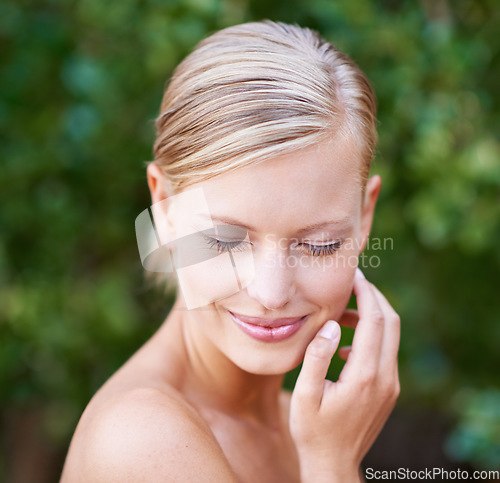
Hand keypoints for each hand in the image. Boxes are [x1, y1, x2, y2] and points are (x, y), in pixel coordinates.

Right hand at [289, 268, 399, 481]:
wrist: (334, 464)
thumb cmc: (313, 431)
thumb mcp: (305, 395)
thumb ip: (316, 357)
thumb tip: (330, 326)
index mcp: (364, 374)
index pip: (374, 320)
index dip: (366, 293)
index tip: (353, 274)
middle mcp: (385, 377)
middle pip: (390, 322)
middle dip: (374, 297)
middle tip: (352, 282)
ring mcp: (391, 384)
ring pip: (390, 336)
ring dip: (370, 316)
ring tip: (339, 313)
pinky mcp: (388, 390)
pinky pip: (385, 352)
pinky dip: (369, 336)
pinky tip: (344, 345)